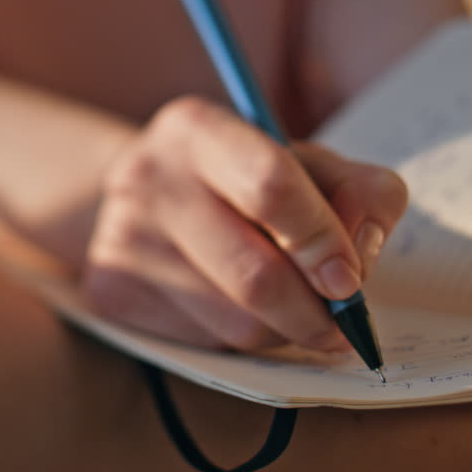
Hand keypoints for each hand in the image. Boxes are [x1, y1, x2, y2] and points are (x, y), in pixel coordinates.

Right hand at [82, 95, 407, 351]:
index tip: (351, 281)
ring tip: (293, 308)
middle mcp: (146, 177)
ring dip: (284, 330)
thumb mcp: (311, 165)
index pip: (271, 186)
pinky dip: (244, 338)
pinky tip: (243, 308)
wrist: (151, 197)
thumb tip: (361, 251)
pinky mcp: (109, 292)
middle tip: (343, 324)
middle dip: (314, 311)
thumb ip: (362, 193)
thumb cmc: (246, 181)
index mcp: (197, 128)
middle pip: (255, 274)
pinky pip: (206, 342)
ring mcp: (120, 238)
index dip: (322, 241)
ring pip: (236, 323)